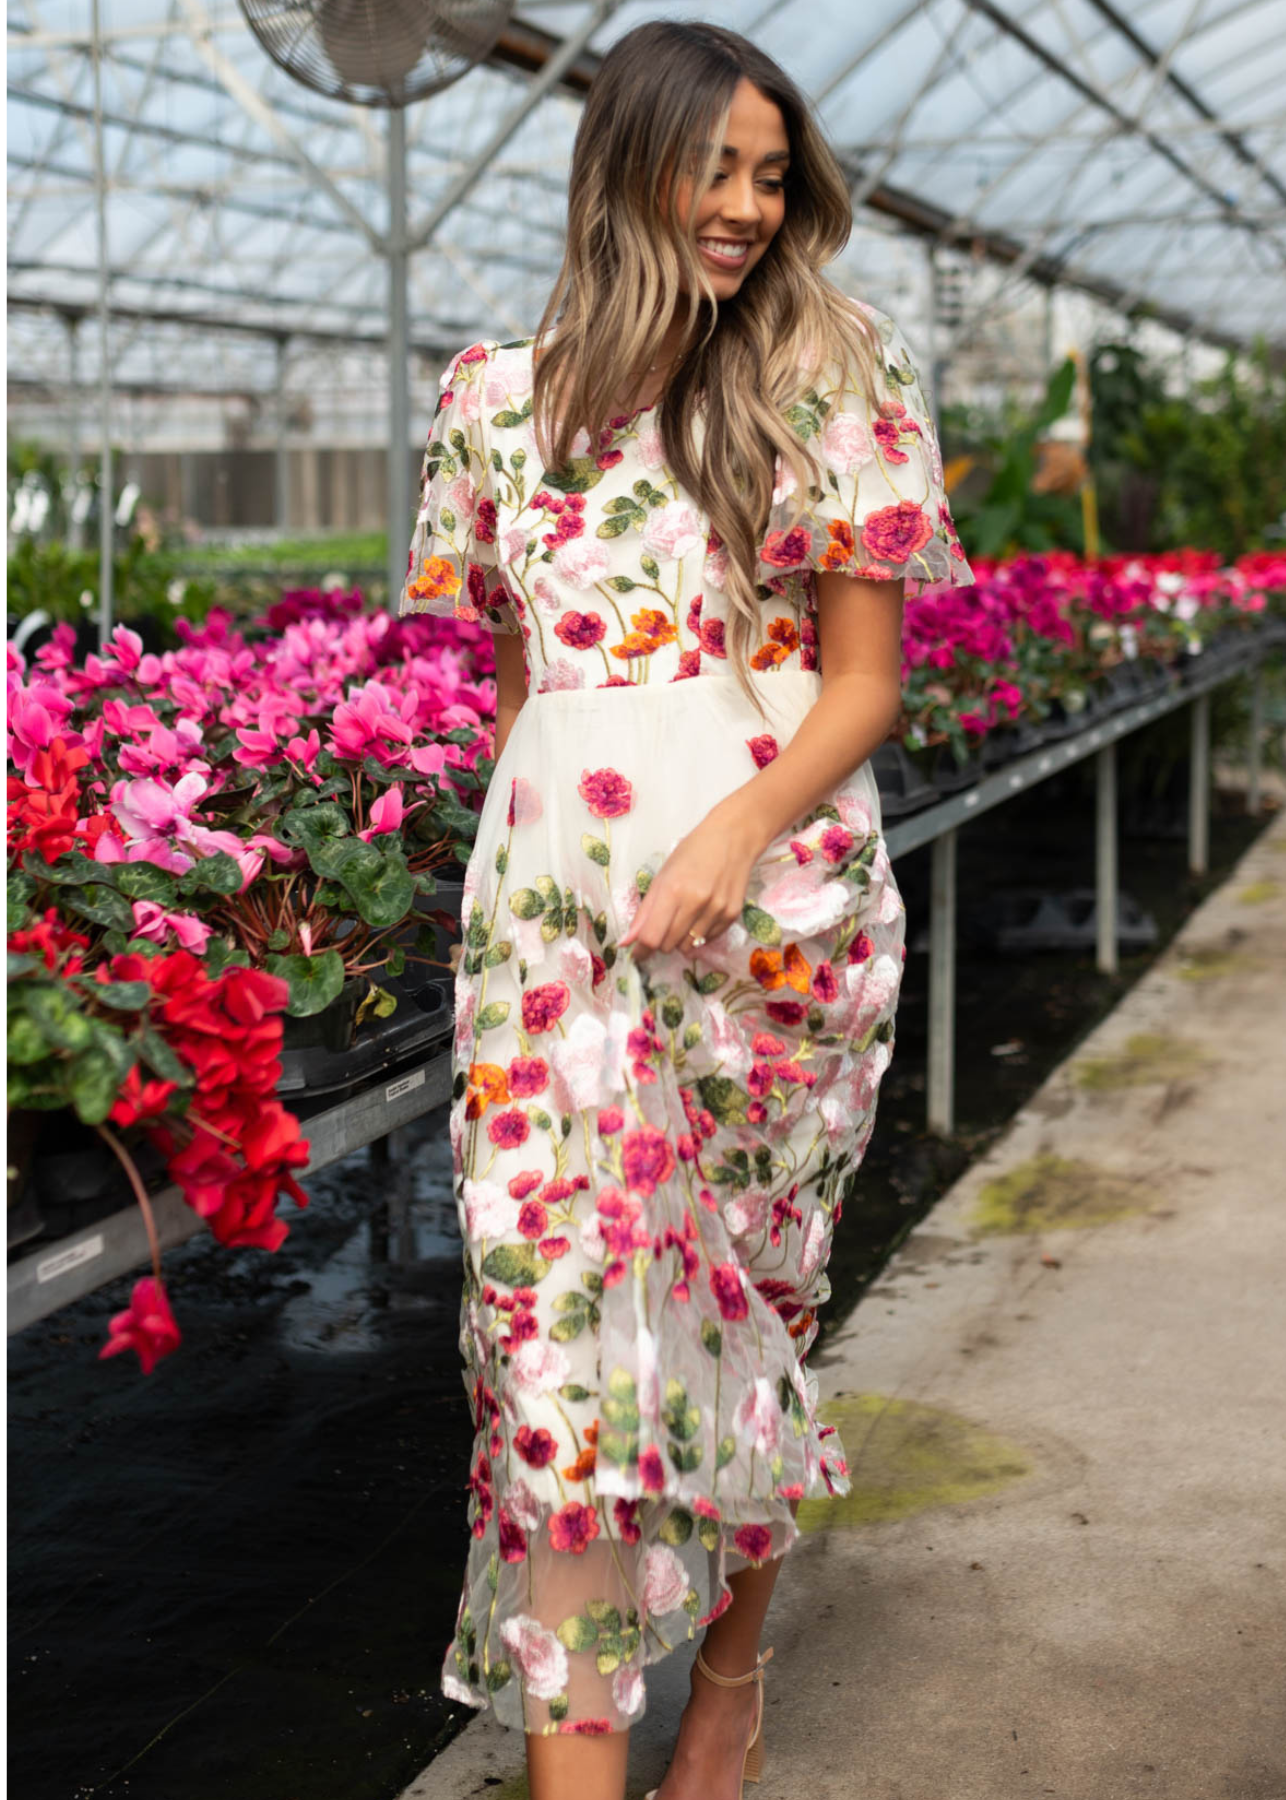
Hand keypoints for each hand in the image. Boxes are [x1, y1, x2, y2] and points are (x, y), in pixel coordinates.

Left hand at [618, 804, 760, 958]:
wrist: (733, 838)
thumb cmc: (692, 852)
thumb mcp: (663, 876)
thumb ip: (644, 912)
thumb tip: (626, 942)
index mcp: (673, 890)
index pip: (652, 937)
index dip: (641, 949)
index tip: (638, 952)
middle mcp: (696, 903)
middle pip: (668, 945)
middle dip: (660, 941)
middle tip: (663, 926)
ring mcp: (717, 910)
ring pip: (688, 947)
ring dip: (680, 940)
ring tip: (684, 917)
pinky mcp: (732, 915)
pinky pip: (707, 940)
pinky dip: (699, 935)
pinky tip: (701, 915)